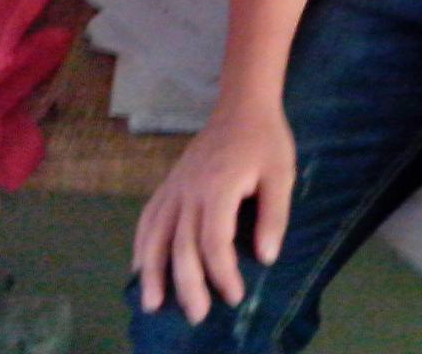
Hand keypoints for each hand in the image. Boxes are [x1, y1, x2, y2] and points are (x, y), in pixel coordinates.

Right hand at [132, 102, 295, 322]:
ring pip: (155, 235)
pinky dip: (142, 245)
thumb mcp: (281, 174)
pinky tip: (140, 267)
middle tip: (197, 315)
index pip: (213, 242)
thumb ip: (274, 216)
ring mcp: (174, 187)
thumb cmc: (265, 140)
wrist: (241, 106)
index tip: (234, 295)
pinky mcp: (169, 184)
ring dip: (153, 271)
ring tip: (152, 304)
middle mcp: (189, 190)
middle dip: (188, 285)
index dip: (222, 273)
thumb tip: (266, 258)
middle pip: (180, 246)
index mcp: (218, 188)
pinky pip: (148, 218)